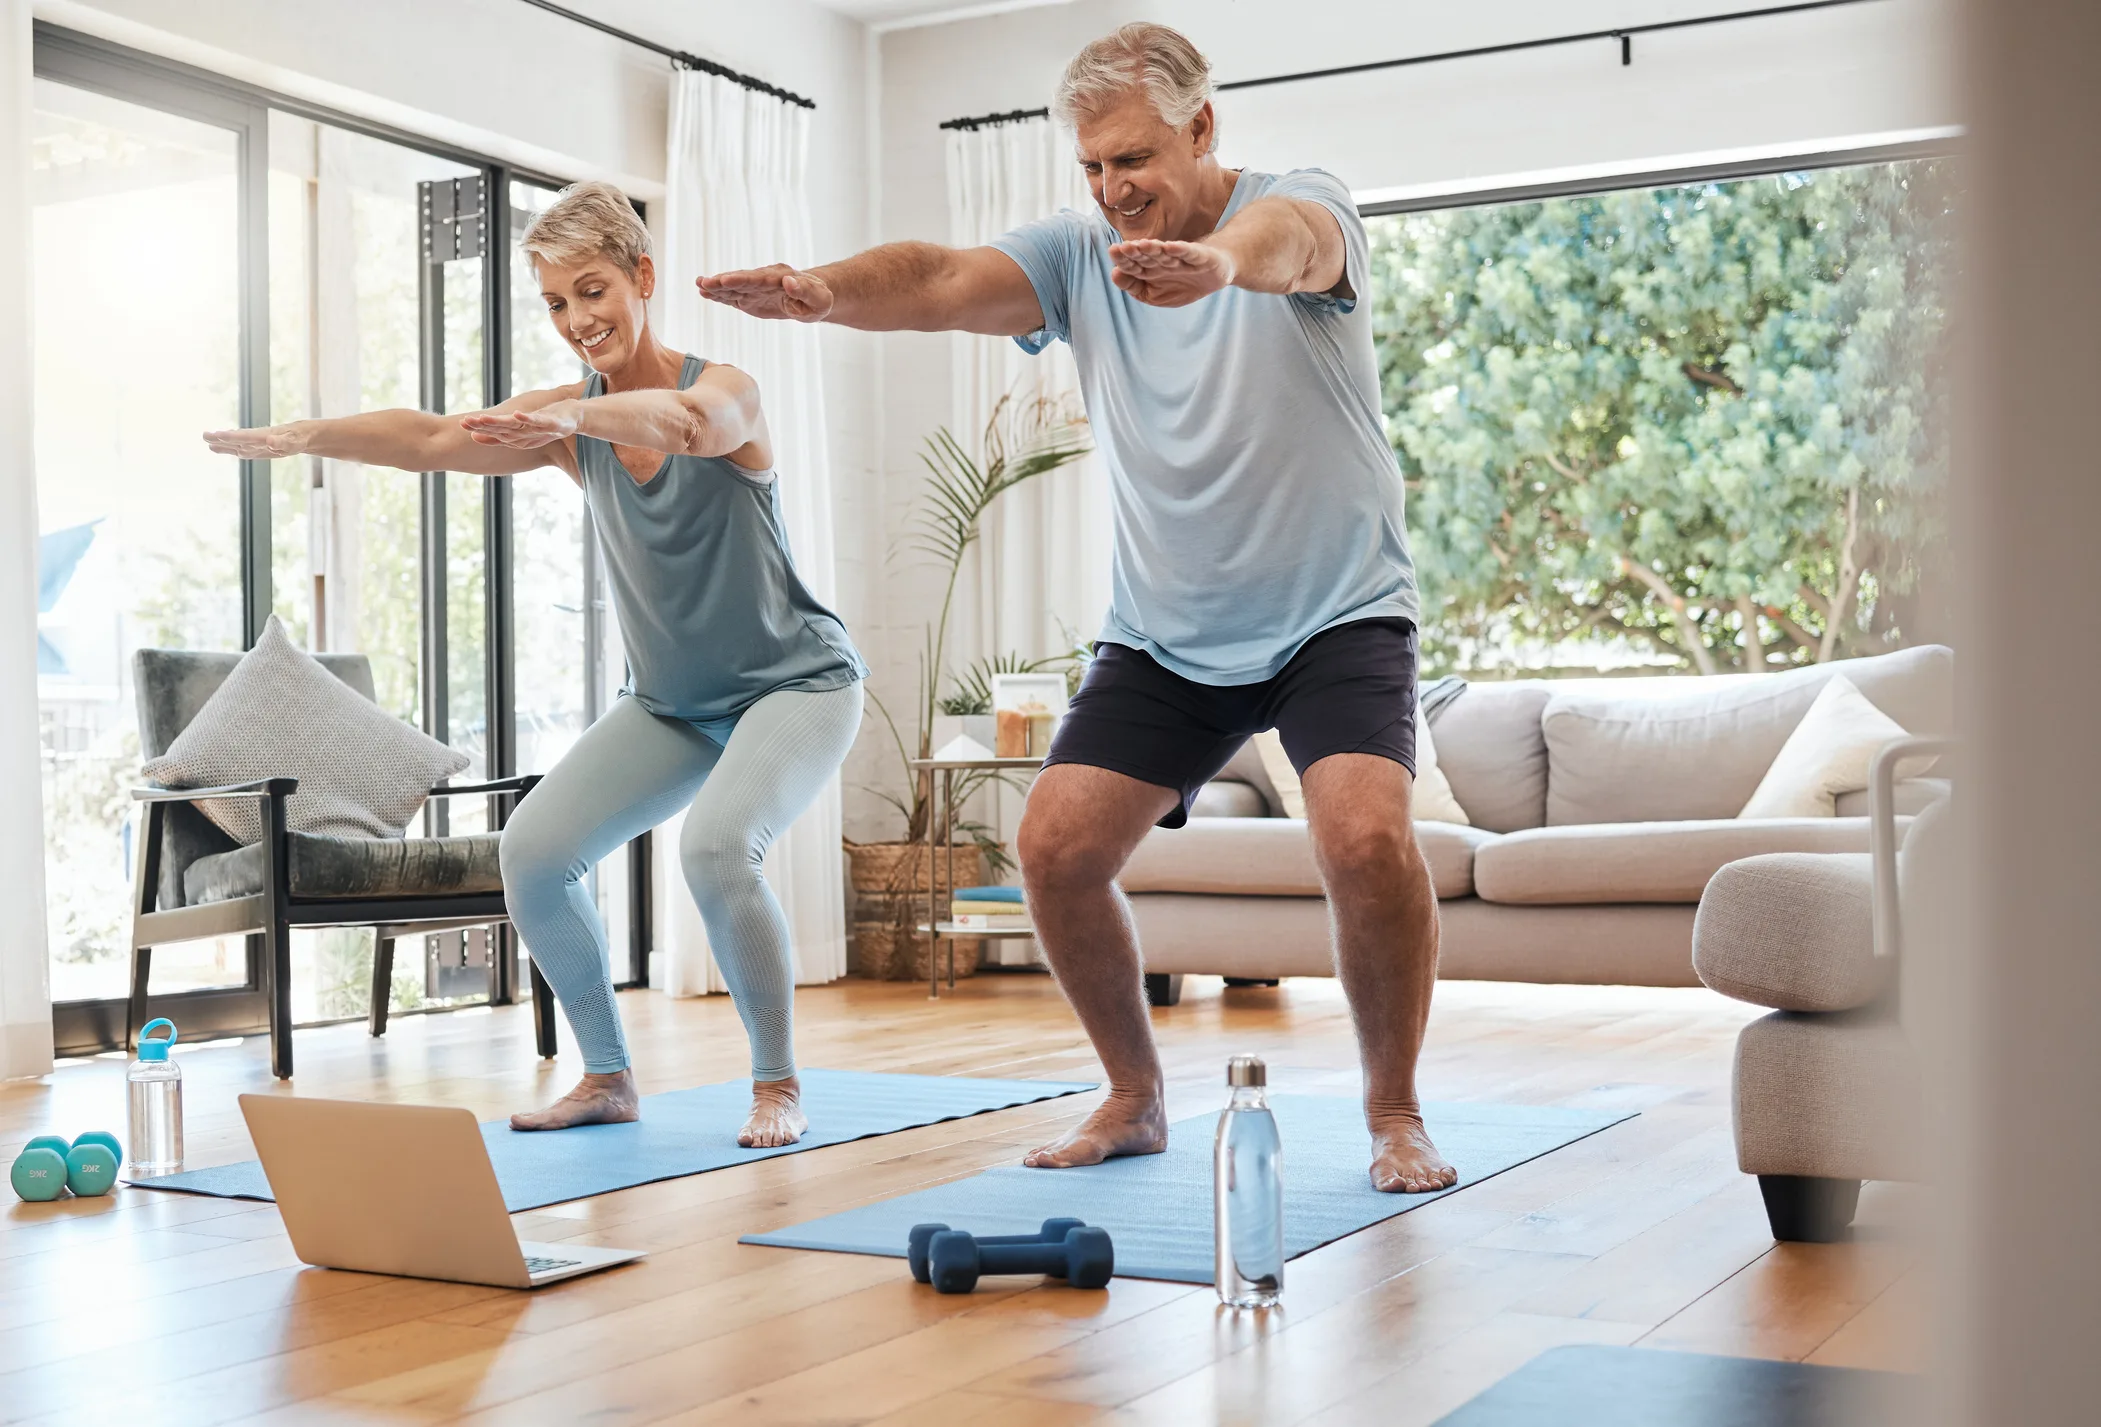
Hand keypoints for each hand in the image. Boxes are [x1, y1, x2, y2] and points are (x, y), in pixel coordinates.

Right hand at [202, 423, 307, 458]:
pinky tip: (217, 448)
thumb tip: (270, 440)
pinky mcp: (257, 448)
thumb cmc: (299, 438)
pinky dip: (229, 447)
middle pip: (236, 439)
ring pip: (236, 443)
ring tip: (206, 439)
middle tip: (204, 435)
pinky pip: (241, 448)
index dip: (231, 437)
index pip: (244, 437)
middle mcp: (257, 439)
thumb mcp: (293, 442)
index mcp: (263, 437)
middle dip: (221, 438)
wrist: (302, 435)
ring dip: (222, 442)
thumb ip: (282, 442)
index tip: (216, 434)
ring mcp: (256, 443)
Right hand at [459, 403, 579, 449]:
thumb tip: (485, 427)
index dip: (479, 430)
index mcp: (519, 437)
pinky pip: (537, 422)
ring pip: (515, 428)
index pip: (496, 434)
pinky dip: (527, 419)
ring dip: (498, 424)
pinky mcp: (551, 425)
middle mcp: (526, 435)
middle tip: (464, 422)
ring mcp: (538, 430)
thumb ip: (507, 427)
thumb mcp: (526, 426)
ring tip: (482, 419)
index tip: (462, 425)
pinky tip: (517, 415)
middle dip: (482, 427)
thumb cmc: (548, 425)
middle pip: (501, 431)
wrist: (574, 418)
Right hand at [695, 264, 834, 321]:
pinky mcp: (750, 297)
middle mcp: (764, 279)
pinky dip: (719, 295)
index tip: (726, 279)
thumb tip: (789, 281)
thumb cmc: (819, 299)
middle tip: (704, 282)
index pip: (759, 278)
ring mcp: (755, 288)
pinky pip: (733, 296)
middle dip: (723, 281)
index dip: (742, 279)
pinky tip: (703, 292)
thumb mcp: (819, 299)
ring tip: (698, 284)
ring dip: (716, 286)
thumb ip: (805, 290)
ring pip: (734, 287)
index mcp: (780, 278)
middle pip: (742, 280)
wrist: (812, 297)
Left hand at [1107, 239, 1235, 307]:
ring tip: (1143, 244)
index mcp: (1149, 268)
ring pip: (1165, 254)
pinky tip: (1171, 247)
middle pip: (1147, 256)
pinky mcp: (1200, 257)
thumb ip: (1134, 287)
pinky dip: (1181, 250)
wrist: (1214, 276)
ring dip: (1155, 249)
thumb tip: (1115, 274)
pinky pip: (1189, 253)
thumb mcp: (1153, 295)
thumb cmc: (1181, 284)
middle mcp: (1163, 261)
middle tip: (1124, 247)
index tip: (1114, 252)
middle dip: (1136, 252)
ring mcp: (1181, 258)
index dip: (1124, 259)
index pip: (1133, 264)